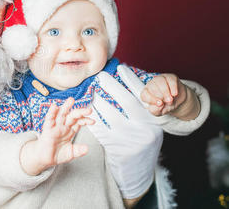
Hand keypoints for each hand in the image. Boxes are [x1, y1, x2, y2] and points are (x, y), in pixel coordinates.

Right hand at [20, 97, 93, 175]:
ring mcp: (55, 127)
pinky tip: (54, 107)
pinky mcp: (47, 130)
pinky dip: (51, 113)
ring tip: (71, 100)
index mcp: (69, 130)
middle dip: (80, 112)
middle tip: (88, 110)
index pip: (79, 122)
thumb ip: (78, 150)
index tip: (93, 121)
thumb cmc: (56, 154)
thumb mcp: (71, 153)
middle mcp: (63, 126)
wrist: (44, 159)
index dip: (85, 120)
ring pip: (61, 114)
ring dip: (66, 107)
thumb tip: (86, 148)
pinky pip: (49, 120)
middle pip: (72, 116)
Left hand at [87, 65, 162, 199]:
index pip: (142, 97)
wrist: (138, 172)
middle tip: (100, 76)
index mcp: (153, 121)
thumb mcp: (146, 125)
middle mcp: (144, 130)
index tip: (121, 68)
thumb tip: (126, 83)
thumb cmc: (141, 141)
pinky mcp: (116, 148)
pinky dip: (92, 119)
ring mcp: (130, 140)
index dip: (132, 81)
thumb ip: (140, 109)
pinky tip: (86, 110)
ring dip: (98, 101)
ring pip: (109, 115)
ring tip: (91, 92)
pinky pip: (101, 130)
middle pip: (125, 102)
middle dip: (112, 86)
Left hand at [141, 73, 186, 115]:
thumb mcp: (159, 111)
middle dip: (161, 95)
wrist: (177, 101)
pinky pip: (170, 80)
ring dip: (166, 91)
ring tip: (171, 99)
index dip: (151, 99)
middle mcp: (151, 85)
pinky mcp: (170, 77)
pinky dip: (173, 87)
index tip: (160, 104)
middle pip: (152, 87)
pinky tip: (175, 94)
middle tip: (168, 102)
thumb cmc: (165, 105)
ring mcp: (160, 80)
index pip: (144, 95)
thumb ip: (156, 110)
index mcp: (146, 94)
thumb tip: (159, 106)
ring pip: (160, 81)